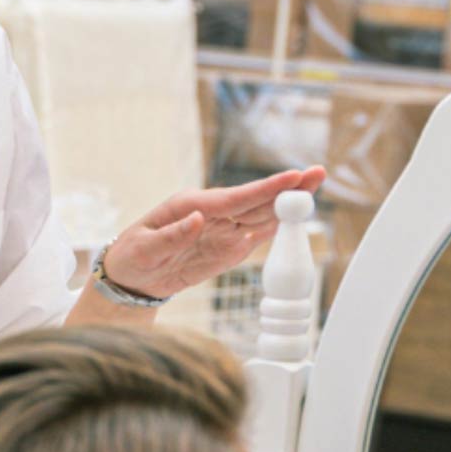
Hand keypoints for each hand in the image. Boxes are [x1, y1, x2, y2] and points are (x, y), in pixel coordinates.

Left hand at [99, 168, 326, 298]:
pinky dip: (275, 229)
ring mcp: (222, 231)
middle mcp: (212, 213)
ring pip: (261, 216)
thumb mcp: (144, 247)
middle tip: (319, 173)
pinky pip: (254, 238)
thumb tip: (199, 218)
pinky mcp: (226, 249)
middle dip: (288, 187)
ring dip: (287, 205)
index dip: (267, 188)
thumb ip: (172, 235)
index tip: (293, 176)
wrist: (132, 278)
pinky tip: (295, 218)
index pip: (237, 197)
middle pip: (257, 201)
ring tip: (315, 189)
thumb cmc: (133, 256)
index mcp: (192, 205)